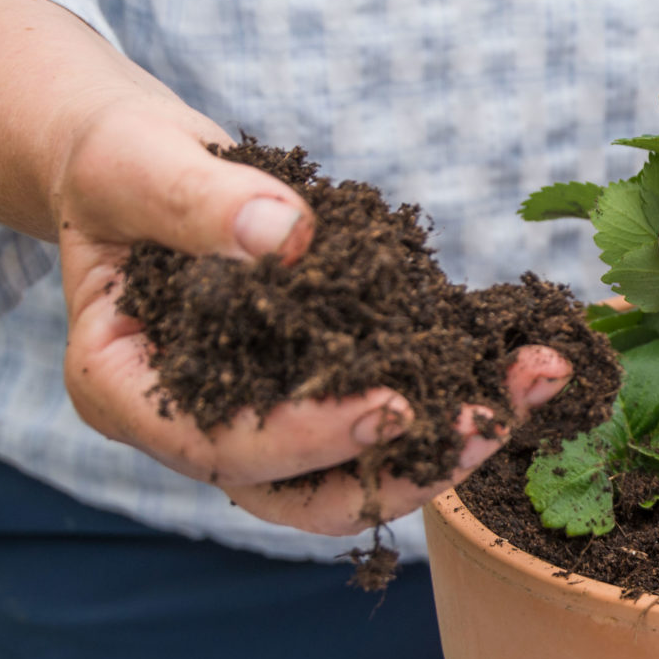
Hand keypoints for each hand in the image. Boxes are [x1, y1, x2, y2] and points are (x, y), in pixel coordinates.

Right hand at [51, 91, 568, 535]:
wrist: (145, 165)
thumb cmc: (121, 165)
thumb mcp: (139, 166)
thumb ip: (199, 203)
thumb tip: (287, 237)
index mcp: (124, 394)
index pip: (219, 448)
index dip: (306, 440)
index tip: (389, 408)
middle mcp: (197, 430)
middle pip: (304, 493)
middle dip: (407, 466)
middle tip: (491, 420)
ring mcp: (265, 423)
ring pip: (363, 471)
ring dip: (455, 440)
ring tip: (536, 382)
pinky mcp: (325, 394)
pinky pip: (396, 416)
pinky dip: (460, 393)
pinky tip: (526, 359)